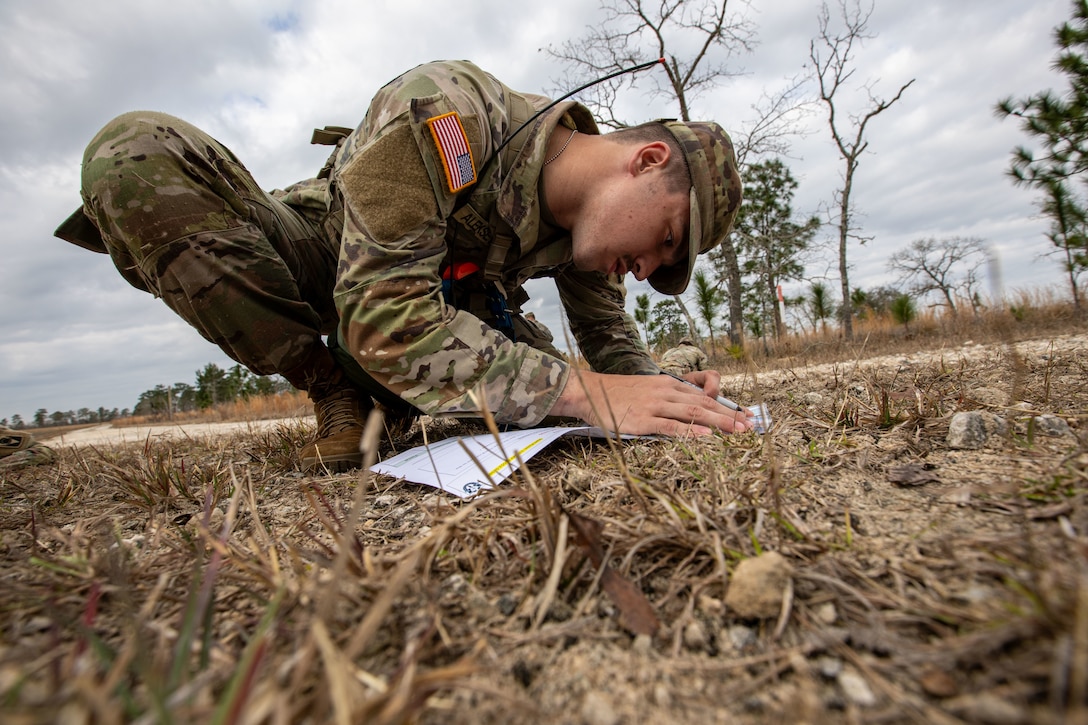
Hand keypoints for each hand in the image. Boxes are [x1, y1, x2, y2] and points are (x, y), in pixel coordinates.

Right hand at [551, 369, 752, 435]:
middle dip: (730, 415)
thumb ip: (670, 398)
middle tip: (751, 426)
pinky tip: (705, 436)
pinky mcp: (643, 420)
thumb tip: (690, 414)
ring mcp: (655, 405)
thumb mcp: (648, 389)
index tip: (745, 415)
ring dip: (718, 423)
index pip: (704, 394)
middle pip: (704, 403)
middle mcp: (666, 392)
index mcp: (669, 384)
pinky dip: (689, 431)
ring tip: (738, 431)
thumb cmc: (619, 394)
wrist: (590, 392)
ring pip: (693, 413)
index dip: (727, 405)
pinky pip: (670, 426)